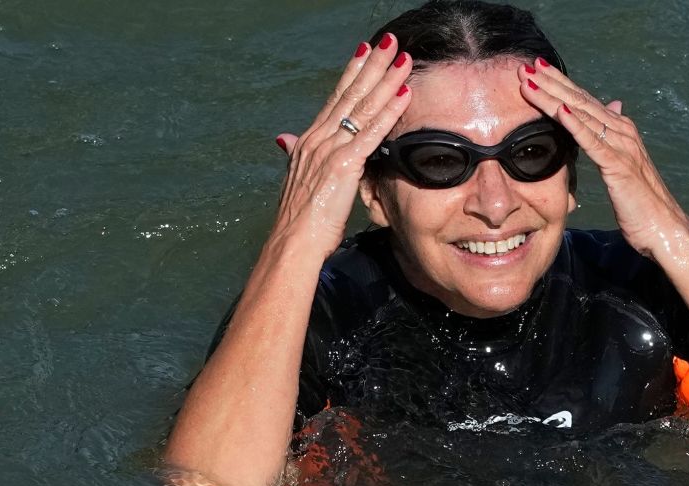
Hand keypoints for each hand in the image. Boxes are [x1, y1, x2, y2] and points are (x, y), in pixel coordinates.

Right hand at [271, 34, 412, 261]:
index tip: (366, 52)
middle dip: (372, 66)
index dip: (352, 73)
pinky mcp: (344, 164)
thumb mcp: (297, 179)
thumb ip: (295, 154)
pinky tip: (404, 94)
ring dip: (386, 80)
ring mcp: (331, 149)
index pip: (335, 99)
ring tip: (403, 59)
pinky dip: (389, 111)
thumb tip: (284, 139)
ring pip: (364, 106)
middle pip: (351, 94)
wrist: (293, 240)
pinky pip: (372, 132)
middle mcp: (319, 138)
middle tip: (390, 43)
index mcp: (310, 140)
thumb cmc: (300, 219)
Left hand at [516, 59, 688, 257]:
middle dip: (550, 83)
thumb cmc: (640, 202)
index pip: (583, 101)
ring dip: (553, 97)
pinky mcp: (619, 165)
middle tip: (525, 66)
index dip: (558, 84)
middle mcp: (622, 131)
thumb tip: (613, 105)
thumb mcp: (623, 164)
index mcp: (620, 130)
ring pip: (582, 114)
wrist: (663, 227)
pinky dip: (576, 124)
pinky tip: (559, 110)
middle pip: (579, 100)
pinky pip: (593, 141)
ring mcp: (622, 146)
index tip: (534, 70)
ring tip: (530, 82)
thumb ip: (613, 136)